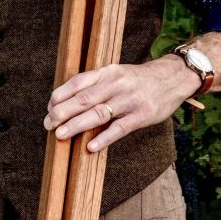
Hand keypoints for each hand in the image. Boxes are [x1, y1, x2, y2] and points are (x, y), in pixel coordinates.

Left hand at [42, 56, 197, 152]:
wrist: (172, 78)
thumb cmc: (138, 80)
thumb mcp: (116, 74)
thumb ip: (95, 85)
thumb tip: (66, 102)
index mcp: (107, 72)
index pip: (78, 82)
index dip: (60, 95)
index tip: (49, 108)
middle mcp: (116, 84)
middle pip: (84, 98)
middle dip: (62, 112)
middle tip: (48, 124)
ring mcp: (129, 100)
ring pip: (98, 113)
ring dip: (77, 125)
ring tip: (61, 135)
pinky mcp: (142, 115)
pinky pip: (120, 128)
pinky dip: (104, 138)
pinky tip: (90, 147)